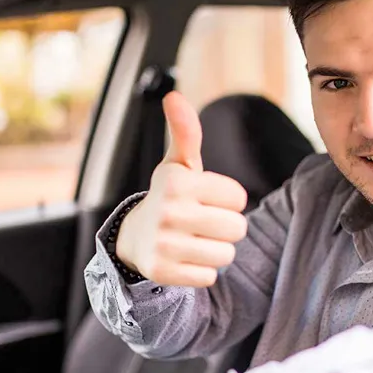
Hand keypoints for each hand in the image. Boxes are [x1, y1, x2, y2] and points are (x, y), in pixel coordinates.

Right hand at [116, 91, 248, 286]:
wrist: (134, 237)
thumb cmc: (170, 196)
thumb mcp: (178, 164)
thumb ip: (185, 132)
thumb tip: (174, 96)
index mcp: (177, 181)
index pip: (239, 198)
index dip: (228, 200)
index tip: (207, 199)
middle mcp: (168, 211)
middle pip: (237, 228)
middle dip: (226, 227)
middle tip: (203, 222)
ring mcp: (164, 244)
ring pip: (226, 255)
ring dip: (216, 250)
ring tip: (195, 240)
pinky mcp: (163, 272)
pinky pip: (210, 276)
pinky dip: (202, 270)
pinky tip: (185, 259)